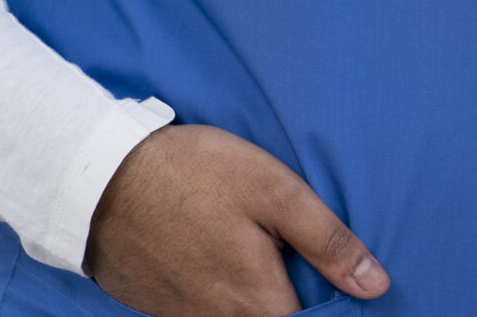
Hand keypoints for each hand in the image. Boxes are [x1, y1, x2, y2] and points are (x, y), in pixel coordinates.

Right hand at [85, 124, 389, 316]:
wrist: (101, 177)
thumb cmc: (196, 174)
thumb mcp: (276, 193)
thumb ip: (327, 242)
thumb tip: (375, 285)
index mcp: (255, 299)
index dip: (334, 309)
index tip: (344, 287)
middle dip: (295, 303)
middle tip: (301, 262)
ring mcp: (183, 316)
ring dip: (257, 299)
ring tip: (266, 256)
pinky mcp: (157, 305)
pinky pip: (203, 312)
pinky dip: (223, 295)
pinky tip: (224, 258)